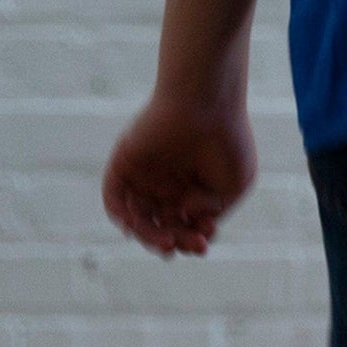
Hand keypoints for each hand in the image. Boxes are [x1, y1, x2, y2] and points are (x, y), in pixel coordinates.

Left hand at [102, 93, 257, 254]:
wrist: (208, 102)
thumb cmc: (227, 141)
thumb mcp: (233, 187)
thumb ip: (212, 210)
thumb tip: (182, 213)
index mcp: (192, 191)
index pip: (185, 227)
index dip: (194, 239)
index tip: (208, 234)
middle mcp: (166, 185)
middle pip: (162, 227)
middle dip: (177, 241)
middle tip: (194, 244)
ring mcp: (144, 176)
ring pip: (138, 218)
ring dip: (150, 236)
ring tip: (168, 242)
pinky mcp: (125, 163)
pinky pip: (113, 197)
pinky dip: (121, 215)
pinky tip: (134, 227)